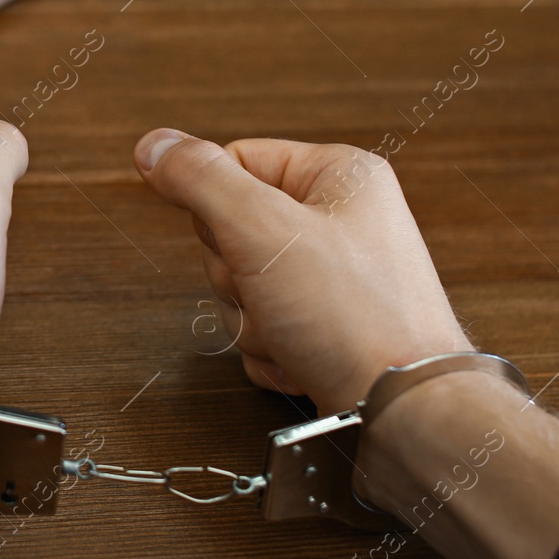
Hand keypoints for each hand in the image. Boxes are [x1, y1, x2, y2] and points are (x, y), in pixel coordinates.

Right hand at [133, 130, 471, 415]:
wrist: (403, 412)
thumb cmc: (356, 318)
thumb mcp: (263, 229)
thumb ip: (201, 180)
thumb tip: (155, 146)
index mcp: (337, 176)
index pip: (236, 162)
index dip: (218, 208)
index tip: (242, 239)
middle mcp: (340, 221)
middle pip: (230, 231)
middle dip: (236, 276)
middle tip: (274, 291)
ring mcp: (334, 279)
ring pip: (242, 287)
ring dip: (250, 320)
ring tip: (293, 332)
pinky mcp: (327, 328)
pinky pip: (262, 328)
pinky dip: (269, 351)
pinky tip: (300, 358)